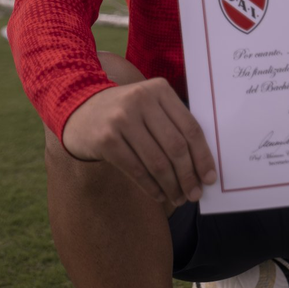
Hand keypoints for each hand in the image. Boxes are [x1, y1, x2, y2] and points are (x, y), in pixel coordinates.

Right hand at [61, 78, 217, 205]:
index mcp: (159, 89)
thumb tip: (201, 165)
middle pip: (175, 147)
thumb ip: (173, 124)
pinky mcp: (106, 139)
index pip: (190, 127)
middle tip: (195, 194)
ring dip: (171, 185)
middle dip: (189, 175)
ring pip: (157, 162)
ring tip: (179, 198)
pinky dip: (151, 187)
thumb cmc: (125, 112)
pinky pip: (136, 170)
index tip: (210, 178)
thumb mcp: (149, 105)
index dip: (203, 156)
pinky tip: (159, 195)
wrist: (78, 108)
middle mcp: (141, 100)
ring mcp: (121, 119)